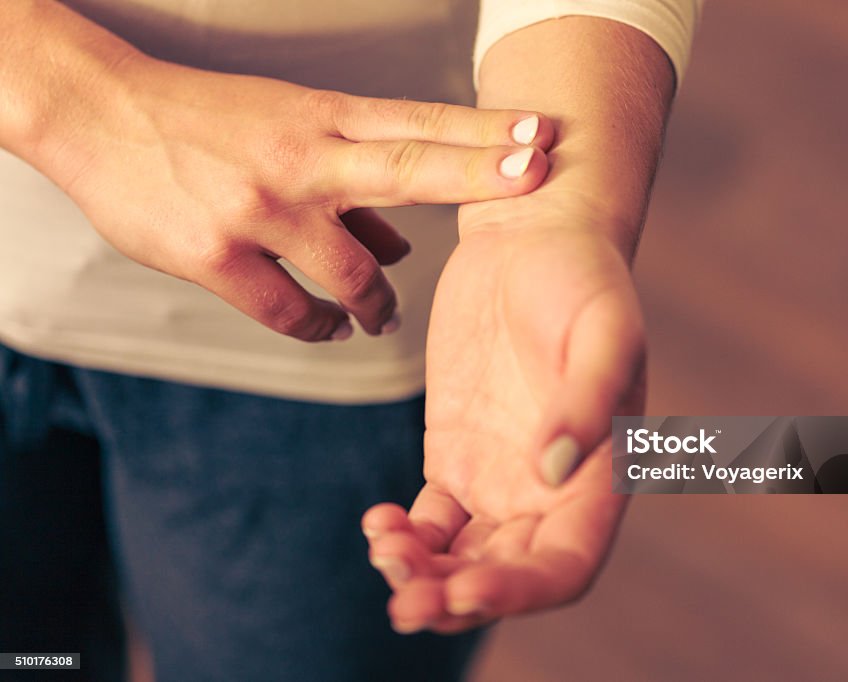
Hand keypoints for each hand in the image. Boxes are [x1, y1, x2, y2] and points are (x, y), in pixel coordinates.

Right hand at [39, 52, 551, 339]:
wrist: (100, 115)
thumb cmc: (209, 123)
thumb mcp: (288, 132)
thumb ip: (352, 187)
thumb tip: (405, 249)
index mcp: (320, 117)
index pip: (416, 122)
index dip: (481, 131)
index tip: (540, 134)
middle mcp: (299, 158)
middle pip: (404, 167)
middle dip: (476, 174)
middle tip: (534, 178)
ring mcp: (258, 208)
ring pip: (353, 271)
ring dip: (380, 304)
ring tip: (380, 318)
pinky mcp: (215, 256)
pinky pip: (291, 312)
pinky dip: (319, 326)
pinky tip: (325, 326)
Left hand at [363, 193, 644, 632]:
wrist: (530, 234)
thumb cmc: (584, 276)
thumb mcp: (603, 328)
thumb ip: (589, 400)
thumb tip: (556, 472)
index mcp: (600, 476)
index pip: (566, 566)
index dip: (519, 592)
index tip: (464, 587)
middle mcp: (551, 491)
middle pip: (505, 576)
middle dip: (456, 600)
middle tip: (405, 603)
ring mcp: (500, 476)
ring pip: (461, 559)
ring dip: (423, 577)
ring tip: (384, 552)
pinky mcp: (455, 454)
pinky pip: (430, 522)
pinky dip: (404, 539)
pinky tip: (376, 524)